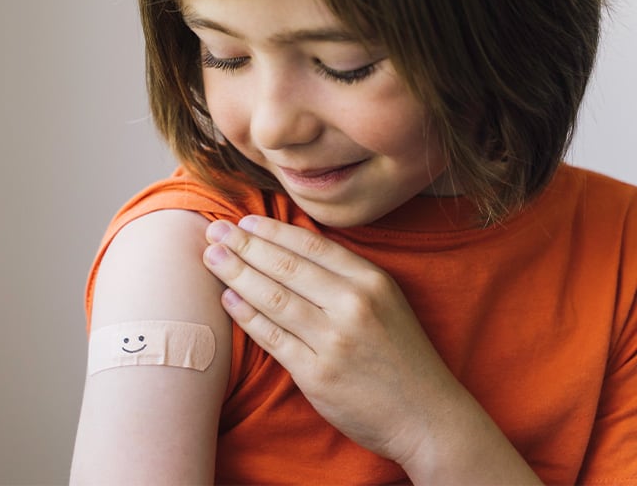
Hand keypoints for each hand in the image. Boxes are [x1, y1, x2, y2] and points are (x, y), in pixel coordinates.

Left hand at [201, 214, 464, 464]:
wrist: (426, 416)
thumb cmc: (399, 355)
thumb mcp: (386, 301)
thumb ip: (344, 276)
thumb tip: (288, 247)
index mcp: (371, 281)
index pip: (310, 245)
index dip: (271, 230)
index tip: (242, 221)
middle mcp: (352, 306)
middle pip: (285, 266)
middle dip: (244, 245)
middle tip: (214, 230)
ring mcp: (333, 341)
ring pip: (272, 298)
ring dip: (236, 274)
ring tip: (211, 258)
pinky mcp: (316, 374)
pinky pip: (271, 337)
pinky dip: (246, 316)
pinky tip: (228, 299)